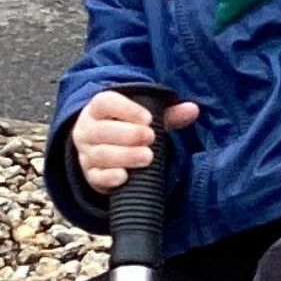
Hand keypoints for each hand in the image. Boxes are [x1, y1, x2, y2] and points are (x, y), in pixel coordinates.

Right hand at [73, 88, 196, 191]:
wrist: (103, 152)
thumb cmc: (127, 129)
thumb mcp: (145, 119)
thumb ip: (168, 114)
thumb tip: (193, 109)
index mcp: (98, 110)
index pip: (105, 102)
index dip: (126, 109)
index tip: (148, 118)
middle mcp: (87, 130)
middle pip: (102, 130)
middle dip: (128, 134)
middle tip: (150, 138)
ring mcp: (87, 154)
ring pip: (100, 154)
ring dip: (124, 156)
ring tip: (147, 157)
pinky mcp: (91, 175)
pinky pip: (96, 177)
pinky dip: (110, 177)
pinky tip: (125, 176)